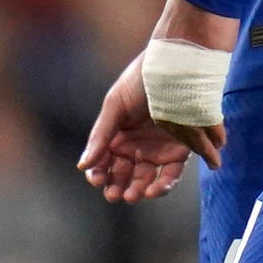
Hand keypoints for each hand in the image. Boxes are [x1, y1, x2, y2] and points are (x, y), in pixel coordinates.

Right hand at [77, 51, 201, 202]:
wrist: (177, 66)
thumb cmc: (141, 80)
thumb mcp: (116, 105)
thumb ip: (101, 136)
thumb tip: (82, 165)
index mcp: (116, 135)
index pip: (103, 162)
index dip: (98, 173)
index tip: (97, 180)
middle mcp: (136, 146)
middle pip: (123, 175)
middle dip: (117, 186)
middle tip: (115, 195)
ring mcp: (158, 150)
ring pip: (146, 179)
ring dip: (138, 190)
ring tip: (133, 195)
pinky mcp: (180, 151)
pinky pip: (171, 174)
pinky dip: (163, 185)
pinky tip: (153, 190)